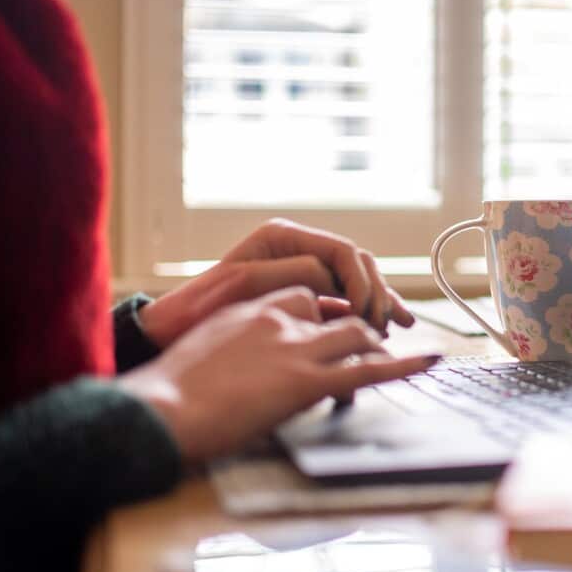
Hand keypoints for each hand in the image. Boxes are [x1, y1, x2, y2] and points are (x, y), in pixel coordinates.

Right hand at [119, 287, 437, 463]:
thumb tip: (248, 366)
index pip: (307, 294)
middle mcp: (279, 318)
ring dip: (379, 344)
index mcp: (252, 307)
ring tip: (394, 355)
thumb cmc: (170, 393)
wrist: (160, 410)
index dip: (328, 312)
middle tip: (376, 341)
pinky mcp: (306, 381)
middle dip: (363, 322)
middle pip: (338, 309)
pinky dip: (405, 365)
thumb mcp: (207, 351)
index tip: (338, 324)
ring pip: (358, 333)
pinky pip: (368, 369)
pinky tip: (429, 361)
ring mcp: (295, 347)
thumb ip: (237, 346)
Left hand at [138, 218, 414, 347]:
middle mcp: (296, 249)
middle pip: (356, 264)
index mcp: (282, 237)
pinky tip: (383, 327)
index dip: (360, 281)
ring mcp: (301, 272)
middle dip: (376, 293)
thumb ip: (294, 274)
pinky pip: (345, 300)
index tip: (365, 313)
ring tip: (398, 325)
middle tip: (385, 325)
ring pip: (357, 282)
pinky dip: (365, 313)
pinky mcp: (303, 297)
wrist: (173, 333)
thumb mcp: (246, 284)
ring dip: (379, 302)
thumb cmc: (200, 308)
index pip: (341, 252)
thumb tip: (333, 279)